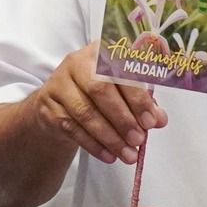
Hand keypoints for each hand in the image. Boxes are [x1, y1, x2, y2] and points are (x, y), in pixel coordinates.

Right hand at [28, 43, 165, 165]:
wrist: (58, 102)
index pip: (120, 71)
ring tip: (127, 154)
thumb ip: (142, 102)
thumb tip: (159, 119)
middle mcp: (77, 62)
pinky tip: (109, 155)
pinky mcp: (48, 106)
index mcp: (101, 51)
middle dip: (122, 119)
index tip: (151, 121)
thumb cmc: (97, 93)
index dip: (137, 97)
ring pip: (85, 113)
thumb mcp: (122, 91)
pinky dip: (93, 145)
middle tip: (138, 140)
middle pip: (99, 89)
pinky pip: (73, 129)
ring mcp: (59, 83)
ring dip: (109, 137)